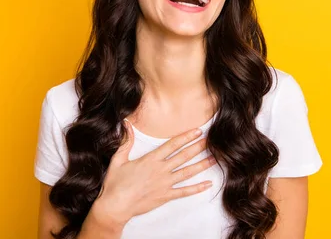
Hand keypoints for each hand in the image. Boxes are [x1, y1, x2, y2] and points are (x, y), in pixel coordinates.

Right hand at [94, 120, 215, 224]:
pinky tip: (208, 184)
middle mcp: (161, 170)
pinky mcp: (165, 196)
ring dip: (202, 165)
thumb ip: (126, 142)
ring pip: (187, 172)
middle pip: (184, 156)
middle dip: (198, 147)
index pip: (172, 145)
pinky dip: (197, 188)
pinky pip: (184, 192)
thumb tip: (126, 124)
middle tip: (211, 140)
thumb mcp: (118, 159)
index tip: (197, 131)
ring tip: (214, 158)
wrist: (115, 206)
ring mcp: (165, 183)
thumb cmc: (115, 183)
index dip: (186, 137)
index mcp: (150, 160)